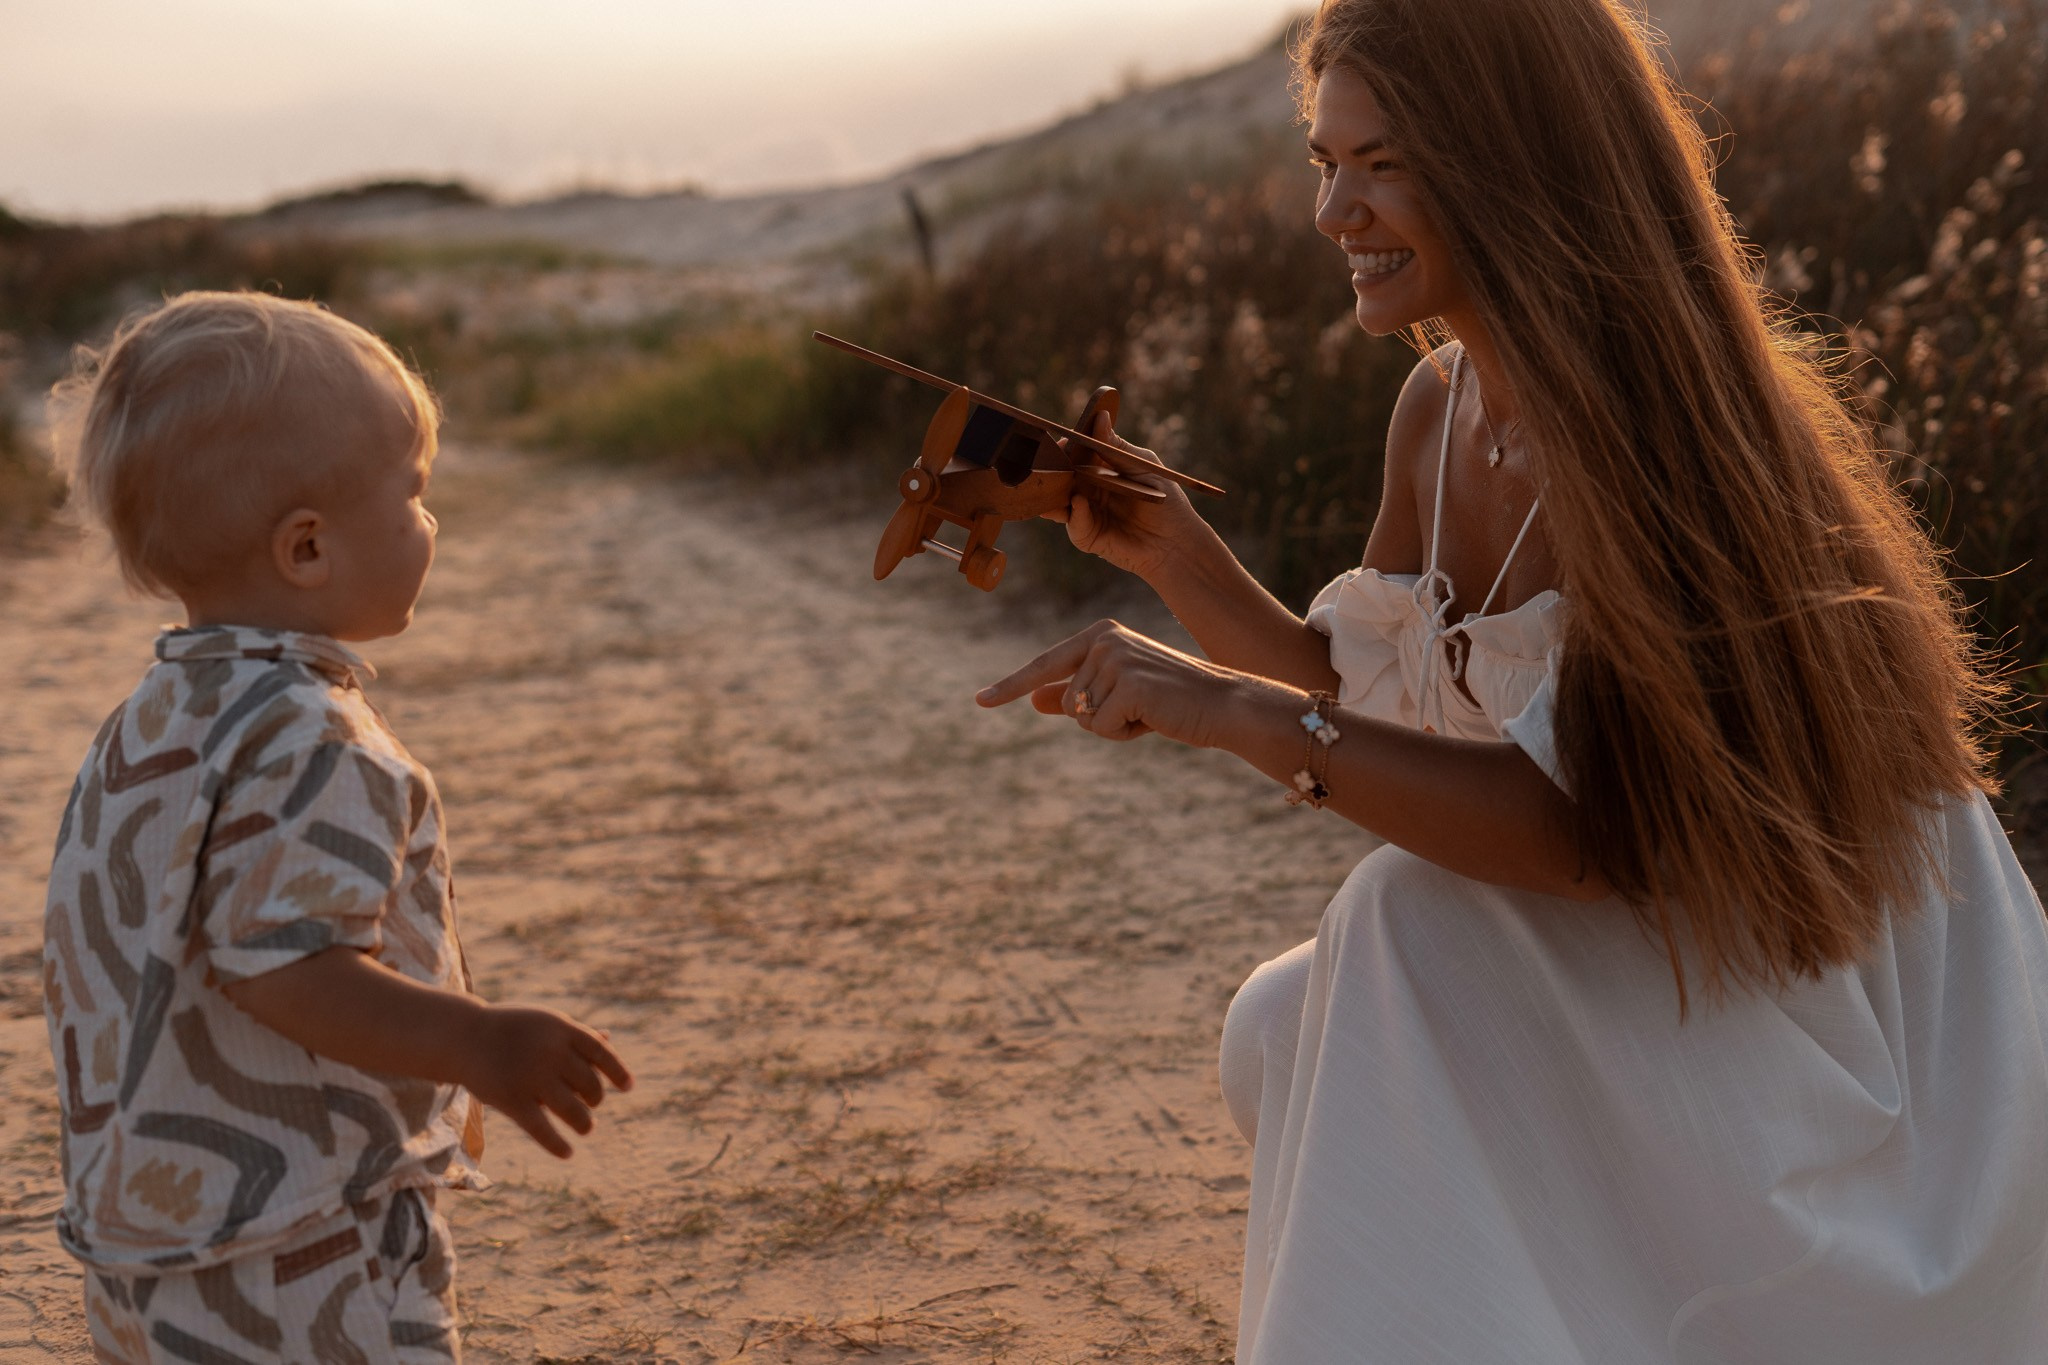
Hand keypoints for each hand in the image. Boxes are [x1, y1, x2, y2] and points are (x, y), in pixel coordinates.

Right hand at [456, 1006, 632, 1158]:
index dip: (618, 1072)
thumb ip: (574, 1035)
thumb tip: (609, 1040)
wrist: (464, 1036)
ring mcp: (531, 1076)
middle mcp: (550, 1051)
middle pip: (590, 1085)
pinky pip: (542, 1130)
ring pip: (573, 1111)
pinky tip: (568, 1152)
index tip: (627, 1087)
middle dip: (595, 1099)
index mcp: (562, 1028)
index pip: (602, 1053)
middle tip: (592, 1105)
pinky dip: (558, 1145)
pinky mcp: (511, 1099)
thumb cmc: (511, 1030)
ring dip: (584, 1123)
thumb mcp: (545, 1024)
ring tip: (586, 1127)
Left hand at [976, 618, 1239, 748]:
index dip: (1011, 686)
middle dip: (1098, 719)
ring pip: (1082, 717)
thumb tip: (1036, 701)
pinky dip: (1125, 733)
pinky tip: (1154, 718)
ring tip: (1149, 711)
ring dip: (1113, 727)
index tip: (980, 702)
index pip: (1045, 665)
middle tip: (1140, 708)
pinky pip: (1101, 727)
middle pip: (1067, 702)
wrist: (1221, 704)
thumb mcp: (1119, 695)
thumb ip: (1077, 693)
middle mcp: (1103, 639)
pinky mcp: (1128, 682)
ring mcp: (1114, 658)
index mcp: (1099, 634)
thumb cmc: (1170, 700)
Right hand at [1049, 413, 1205, 580]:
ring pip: (1060, 500)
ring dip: (1054, 491)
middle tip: (1048, 460)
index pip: (1077, 453)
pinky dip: (1074, 513)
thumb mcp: (1142, 467)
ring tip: (1053, 481)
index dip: (1068, 446)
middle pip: (1063, 475)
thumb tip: (1099, 417)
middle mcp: (1089, 489)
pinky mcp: (1087, 535)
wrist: (1176, 542)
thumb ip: (1117, 448)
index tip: (1060, 441)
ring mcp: (1086, 512)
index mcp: (1102, 468)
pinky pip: (1074, 523)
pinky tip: (1078, 502)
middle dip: (1054, 468)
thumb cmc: (1166, 501)